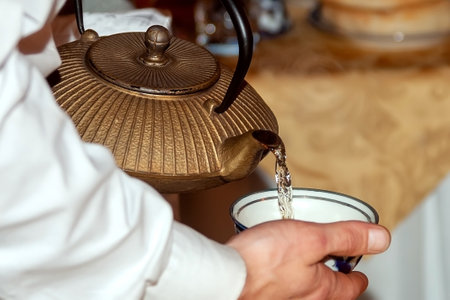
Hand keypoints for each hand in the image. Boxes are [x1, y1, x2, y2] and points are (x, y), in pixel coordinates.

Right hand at [226, 220, 390, 299]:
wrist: (224, 277)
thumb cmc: (262, 261)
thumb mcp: (311, 238)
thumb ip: (346, 237)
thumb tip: (381, 238)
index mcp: (322, 289)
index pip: (351, 287)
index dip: (358, 276)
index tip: (360, 272)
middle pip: (328, 291)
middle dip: (333, 276)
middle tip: (333, 262)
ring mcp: (283, 299)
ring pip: (305, 289)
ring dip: (309, 275)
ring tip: (304, 258)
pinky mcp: (263, 295)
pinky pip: (284, 287)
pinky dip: (287, 275)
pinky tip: (275, 263)